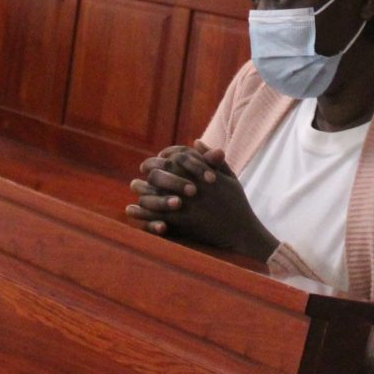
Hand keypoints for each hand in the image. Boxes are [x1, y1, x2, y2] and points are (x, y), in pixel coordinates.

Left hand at [126, 142, 276, 260]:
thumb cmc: (237, 203)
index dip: (164, 156)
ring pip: (156, 195)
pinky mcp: (183, 222)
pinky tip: (131, 209)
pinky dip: (142, 213)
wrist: (242, 232)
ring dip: (142, 190)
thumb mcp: (229, 178)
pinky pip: (156, 216)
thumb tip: (195, 141)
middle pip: (162, 174)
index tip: (158, 158)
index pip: (177, 157)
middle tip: (143, 169)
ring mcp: (187, 204)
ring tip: (134, 186)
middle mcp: (192, 186)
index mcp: (202, 174)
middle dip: (150, 171)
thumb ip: (212, 159)